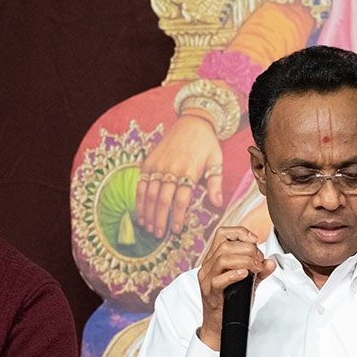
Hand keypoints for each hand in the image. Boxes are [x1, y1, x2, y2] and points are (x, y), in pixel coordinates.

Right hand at [135, 114, 223, 237]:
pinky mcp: (148, 162)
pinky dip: (139, 200)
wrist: (192, 123)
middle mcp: (170, 168)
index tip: (177, 230)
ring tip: (149, 227)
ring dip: (148, 212)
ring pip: (150, 193)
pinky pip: (141, 184)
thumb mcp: (216, 162)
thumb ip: (215, 184)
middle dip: (160, 219)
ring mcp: (157, 165)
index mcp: (188, 171)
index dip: (178, 216)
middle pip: (163, 199)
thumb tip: (218, 204)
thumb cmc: (206, 145)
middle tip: (159, 234)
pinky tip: (140, 213)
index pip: (181, 199)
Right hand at [196, 227, 275, 350]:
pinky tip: (246, 275)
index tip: (255, 240)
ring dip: (245, 260)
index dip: (240, 232)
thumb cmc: (231, 303)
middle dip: (248, 249)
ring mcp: (207, 279)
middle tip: (259, 260)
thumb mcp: (247, 284)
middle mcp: (208, 266)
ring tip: (256, 268)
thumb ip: (259, 272)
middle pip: (225, 245)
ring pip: (222, 258)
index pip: (222, 234)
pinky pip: (220, 279)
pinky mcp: (210, 293)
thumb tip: (270, 263)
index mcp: (213, 260)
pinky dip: (235, 274)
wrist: (220, 327)